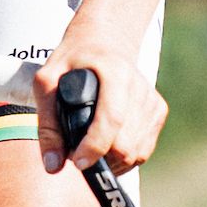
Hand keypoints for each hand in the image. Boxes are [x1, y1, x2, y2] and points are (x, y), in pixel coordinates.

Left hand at [33, 24, 166, 176]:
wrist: (104, 41)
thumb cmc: (73, 60)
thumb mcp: (47, 81)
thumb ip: (47, 123)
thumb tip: (53, 165)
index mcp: (115, 72)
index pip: (112, 119)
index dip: (94, 147)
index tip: (77, 162)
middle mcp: (139, 86)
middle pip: (126, 145)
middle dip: (100, 159)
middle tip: (78, 154)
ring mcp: (152, 100)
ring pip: (136, 154)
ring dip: (111, 161)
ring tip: (91, 149)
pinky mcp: (159, 111)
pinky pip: (143, 151)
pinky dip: (125, 158)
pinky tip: (108, 146)